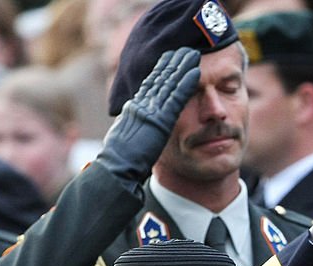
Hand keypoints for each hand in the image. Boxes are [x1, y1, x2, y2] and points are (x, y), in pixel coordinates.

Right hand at [95, 47, 200, 189]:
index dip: (159, 71)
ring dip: (181, 67)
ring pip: (168, 83)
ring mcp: (150, 111)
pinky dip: (186, 83)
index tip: (168, 59)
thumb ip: (134, 133)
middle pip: (159, 79)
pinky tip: (196, 72)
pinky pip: (176, 98)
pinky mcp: (160, 120)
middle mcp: (141, 106)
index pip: (149, 86)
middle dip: (172, 63)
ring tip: (193, 54)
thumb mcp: (127, 143)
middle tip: (184, 50)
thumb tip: (133, 133)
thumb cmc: (119, 164)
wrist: (116, 169)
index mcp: (134, 111)